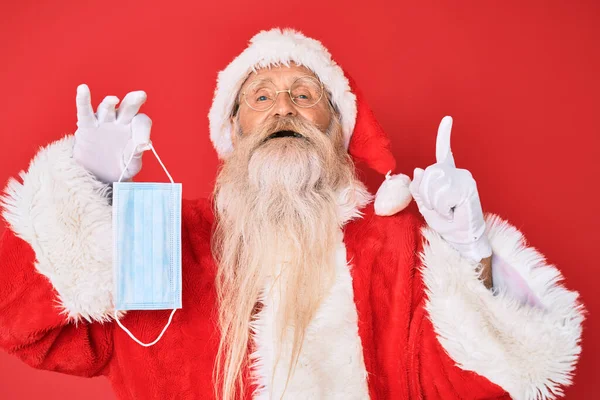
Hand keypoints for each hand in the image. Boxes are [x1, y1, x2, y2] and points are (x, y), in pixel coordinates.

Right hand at [73, 84, 151, 182]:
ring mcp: (103, 122)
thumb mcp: (130, 166)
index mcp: (134, 130)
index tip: (144, 143)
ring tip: (114, 100)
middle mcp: (120, 122)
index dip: (143, 130)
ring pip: (107, 108)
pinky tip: (83, 89)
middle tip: (141, 95)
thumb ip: (136, 156)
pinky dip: (83, 100)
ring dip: (109, 103)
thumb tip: (145, 145)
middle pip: (128, 107)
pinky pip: (84, 111)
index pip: (141, 122)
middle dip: (134, 101)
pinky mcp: (87, 126)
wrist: (98, 176)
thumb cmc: (119, 168)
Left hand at [409, 116, 491, 261]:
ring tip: (446, 210)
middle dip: (425, 194)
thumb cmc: (446, 222)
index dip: (444, 135)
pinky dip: (441, 208)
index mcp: (448, 174)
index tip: (447, 119)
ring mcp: (465, 179)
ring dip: (433, 203)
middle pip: (427, 173)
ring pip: (433, 183)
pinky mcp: (468, 189)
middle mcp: (458, 173)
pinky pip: (442, 195)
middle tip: (438, 207)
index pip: (444, 151)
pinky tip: (452, 212)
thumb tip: (418, 170)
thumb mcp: (425, 205)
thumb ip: (419, 188)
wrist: (462, 239)